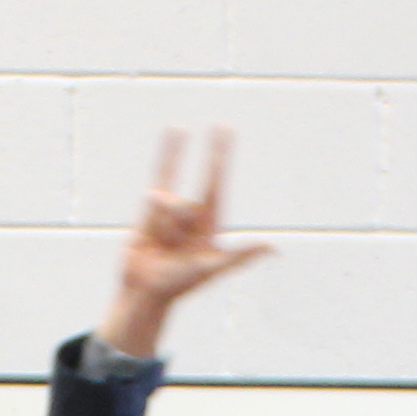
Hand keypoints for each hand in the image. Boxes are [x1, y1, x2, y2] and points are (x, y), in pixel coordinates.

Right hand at [102, 126, 270, 353]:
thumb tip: (272, 249)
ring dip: (165, 222)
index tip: (229, 139)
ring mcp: (170, 211)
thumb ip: (240, 255)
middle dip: (213, 152)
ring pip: (170, 201)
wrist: (144, 290)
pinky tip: (169, 141)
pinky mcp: (148, 211)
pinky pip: (155, 187)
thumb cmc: (180, 284)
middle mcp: (193, 213)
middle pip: (202, 180)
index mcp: (209, 223)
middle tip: (221, 125)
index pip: (219, 184)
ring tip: (162, 243)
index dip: (224, 161)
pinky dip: (163, 167)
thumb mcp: (212, 267)